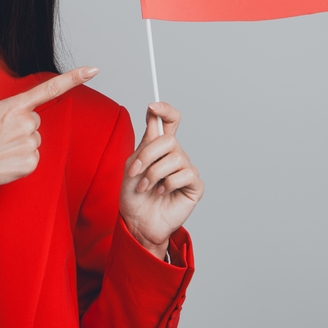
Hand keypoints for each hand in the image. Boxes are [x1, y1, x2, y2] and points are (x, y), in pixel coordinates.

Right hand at [0, 66, 98, 195]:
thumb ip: (9, 108)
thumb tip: (20, 116)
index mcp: (15, 106)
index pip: (49, 88)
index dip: (73, 78)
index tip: (93, 70)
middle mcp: (27, 123)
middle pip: (35, 121)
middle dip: (21, 126)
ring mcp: (30, 144)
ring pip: (33, 139)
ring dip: (19, 143)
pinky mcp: (31, 163)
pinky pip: (32, 157)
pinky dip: (20, 159)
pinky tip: (4, 161)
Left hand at [120, 103, 203, 259]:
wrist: (137, 221)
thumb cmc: (134, 195)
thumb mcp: (133, 165)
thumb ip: (145, 143)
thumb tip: (153, 117)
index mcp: (160, 147)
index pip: (170, 121)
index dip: (165, 110)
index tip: (152, 106)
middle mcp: (175, 155)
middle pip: (169, 139)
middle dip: (148, 155)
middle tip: (136, 172)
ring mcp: (186, 170)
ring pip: (175, 158)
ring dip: (154, 174)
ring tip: (145, 187)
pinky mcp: (194, 186)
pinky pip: (184, 174)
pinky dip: (167, 184)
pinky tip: (161, 193)